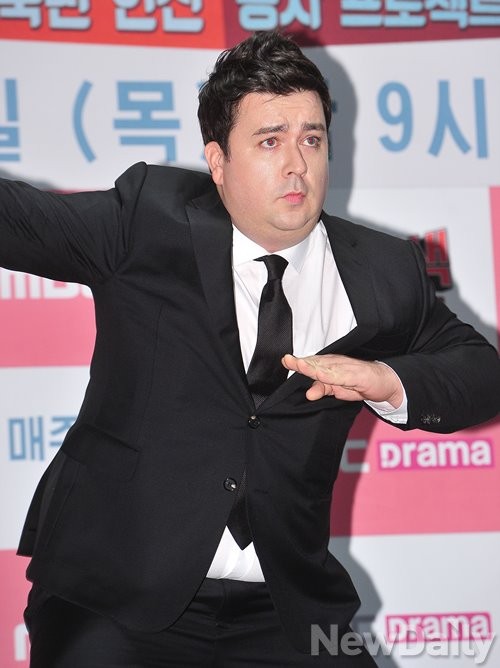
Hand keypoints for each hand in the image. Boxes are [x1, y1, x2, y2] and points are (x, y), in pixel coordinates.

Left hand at [282, 353, 403, 405]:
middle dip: (302, 362)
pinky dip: (332, 375)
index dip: (298, 362)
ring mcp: (348, 368)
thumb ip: (323, 389)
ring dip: (314, 366)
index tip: (285, 360)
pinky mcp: (358, 375)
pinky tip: (322, 375)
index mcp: (330, 366)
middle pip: (316, 363)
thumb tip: (309, 393)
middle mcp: (337, 364)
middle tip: (287, 360)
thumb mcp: (338, 390)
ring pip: (328, 367)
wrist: (385, 382)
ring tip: (301, 365)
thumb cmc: (360, 383)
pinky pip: (343, 375)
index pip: (311, 363)